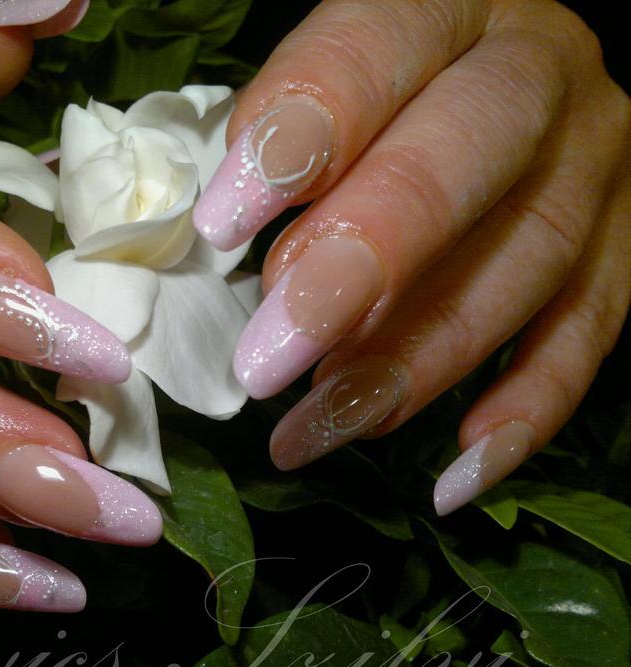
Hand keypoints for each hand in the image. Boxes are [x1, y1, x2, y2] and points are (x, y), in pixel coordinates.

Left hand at [194, 0, 629, 513]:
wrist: (511, 73)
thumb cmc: (381, 85)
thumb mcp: (327, 72)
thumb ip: (280, 133)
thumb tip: (223, 240)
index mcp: (444, 6)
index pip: (369, 56)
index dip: (294, 139)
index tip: (218, 227)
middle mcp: (539, 74)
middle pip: (459, 166)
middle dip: (358, 271)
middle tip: (267, 363)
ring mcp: (596, 165)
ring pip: (522, 267)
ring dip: (411, 364)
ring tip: (314, 429)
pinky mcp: (624, 247)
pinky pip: (589, 340)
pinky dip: (522, 416)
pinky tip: (451, 477)